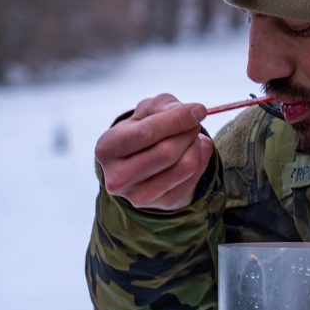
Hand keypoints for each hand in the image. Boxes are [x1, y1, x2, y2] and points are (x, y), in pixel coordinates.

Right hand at [95, 93, 213, 210]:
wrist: (142, 165)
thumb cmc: (143, 132)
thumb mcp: (145, 112)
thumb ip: (162, 105)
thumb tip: (187, 111)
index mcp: (107, 148)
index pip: (146, 133)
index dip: (177, 119)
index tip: (199, 110)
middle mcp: (118, 177)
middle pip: (167, 152)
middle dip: (188, 132)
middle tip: (195, 123)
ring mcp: (139, 195)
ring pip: (185, 166)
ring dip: (196, 146)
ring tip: (192, 138)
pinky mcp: (162, 204)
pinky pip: (194, 178)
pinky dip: (201, 160)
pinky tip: (195, 152)